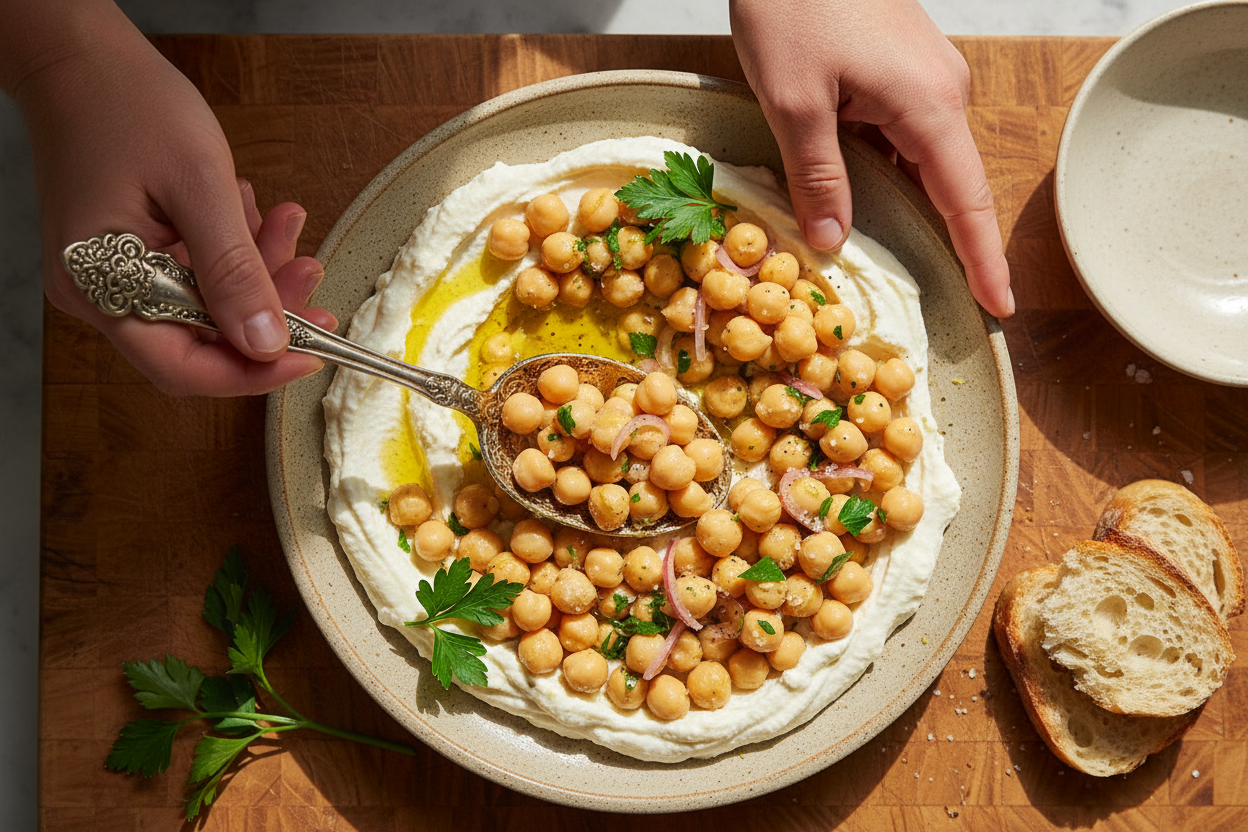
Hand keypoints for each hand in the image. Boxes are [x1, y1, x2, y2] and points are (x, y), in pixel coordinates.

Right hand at [6, 0, 335, 394]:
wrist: (82, 58)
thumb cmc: (127, 104)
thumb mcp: (198, 186)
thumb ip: (234, 271)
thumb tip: (266, 343)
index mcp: (101, 285)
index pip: (181, 367)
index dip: (250, 372)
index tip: (310, 356)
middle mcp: (99, 292)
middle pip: (198, 339)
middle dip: (263, 311)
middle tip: (308, 275)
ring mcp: (113, 275)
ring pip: (204, 305)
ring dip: (255, 273)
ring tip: (286, 226)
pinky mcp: (130, 255)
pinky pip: (193, 275)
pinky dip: (232, 252)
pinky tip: (253, 216)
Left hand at [730, 0, 1013, 317]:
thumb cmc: (794, 4)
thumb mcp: (793, 101)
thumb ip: (817, 175)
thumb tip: (834, 241)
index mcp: (926, 105)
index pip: (966, 200)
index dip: (982, 258)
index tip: (1000, 307)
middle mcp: (938, 93)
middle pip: (947, 185)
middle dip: (938, 243)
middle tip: (929, 301)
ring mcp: (920, 79)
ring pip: (917, 162)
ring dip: (897, 207)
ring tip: (881, 263)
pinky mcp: (897, 69)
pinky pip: (898, 137)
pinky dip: (879, 173)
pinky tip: (850, 200)